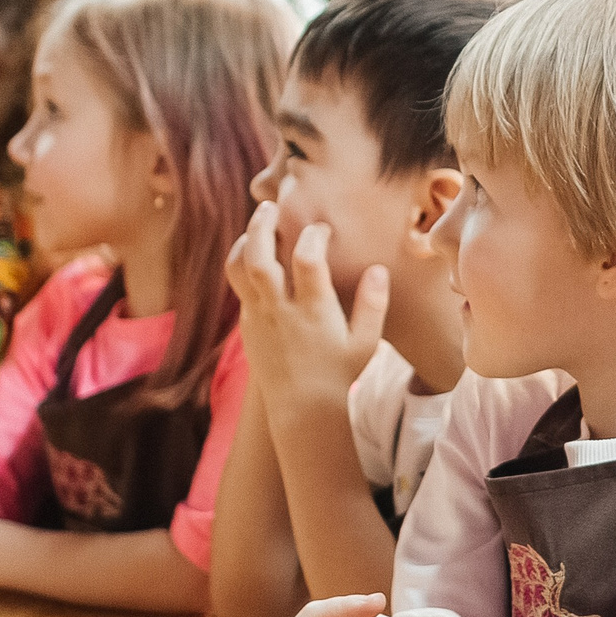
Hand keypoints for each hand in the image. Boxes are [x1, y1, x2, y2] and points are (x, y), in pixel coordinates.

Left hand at [227, 209, 386, 410]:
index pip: (307, 258)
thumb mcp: (367, 342)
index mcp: (313, 311)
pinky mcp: (246, 325)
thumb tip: (377, 269)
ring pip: (239, 269)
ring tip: (256, 225)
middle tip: (271, 206)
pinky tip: (255, 254)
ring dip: (245, 241)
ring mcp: (259, 318)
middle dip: (263, 225)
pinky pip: (237, 286)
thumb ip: (373, 304)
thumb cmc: (340, 374)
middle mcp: (281, 311)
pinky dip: (242, 263)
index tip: (323, 230)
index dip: (314, 235)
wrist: (303, 410)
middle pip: (260, 257)